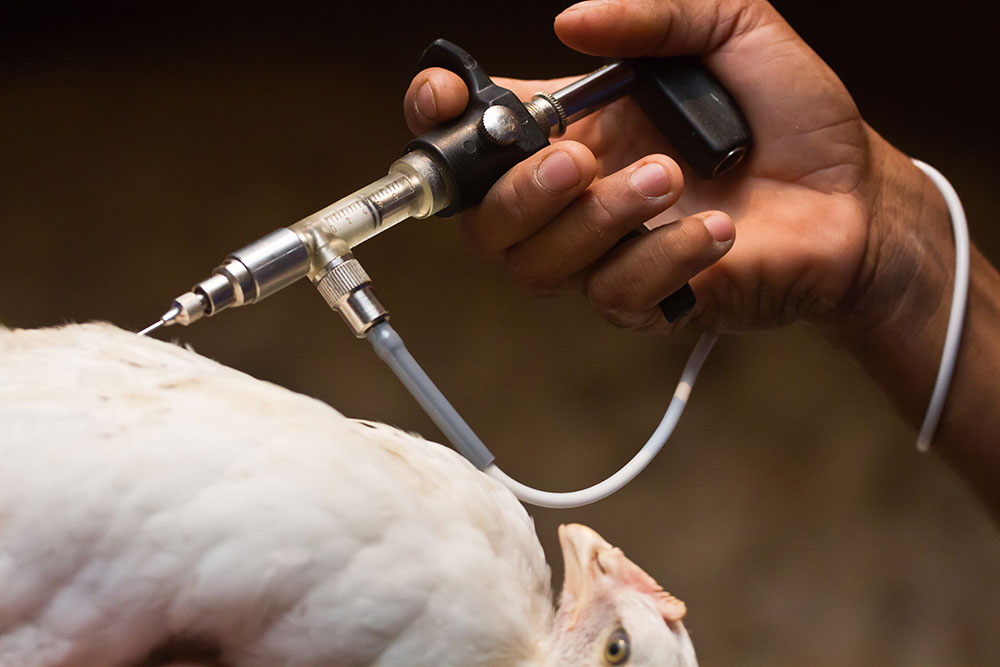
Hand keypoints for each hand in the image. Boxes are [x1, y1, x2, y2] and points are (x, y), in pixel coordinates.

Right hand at [403, 0, 905, 334]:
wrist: (857, 196)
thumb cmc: (795, 117)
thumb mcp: (733, 28)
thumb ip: (653, 16)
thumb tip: (569, 23)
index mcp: (577, 128)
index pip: (473, 137)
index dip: (438, 121)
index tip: (445, 96)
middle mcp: (577, 198)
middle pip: (486, 223)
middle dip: (518, 192)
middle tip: (578, 160)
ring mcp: (607, 256)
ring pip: (541, 266)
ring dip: (598, 221)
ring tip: (669, 178)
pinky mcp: (649, 303)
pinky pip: (616, 296)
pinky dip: (663, 257)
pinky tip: (718, 227)